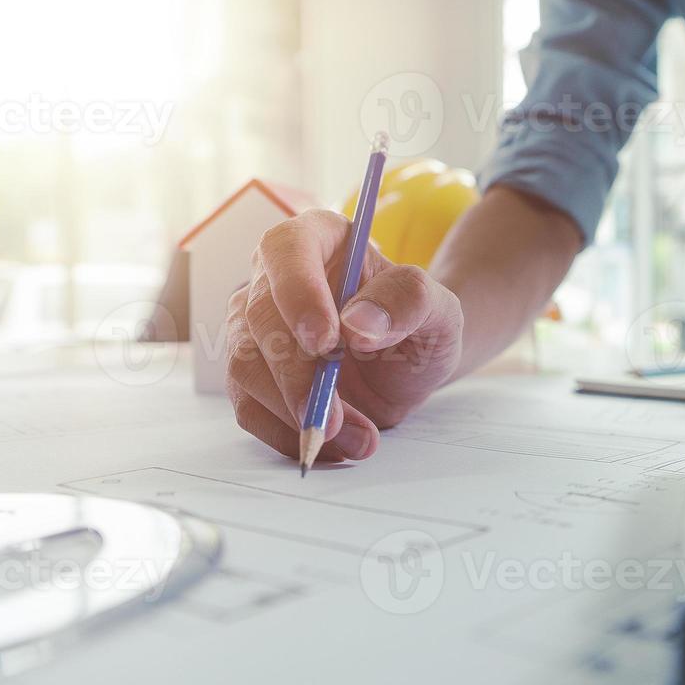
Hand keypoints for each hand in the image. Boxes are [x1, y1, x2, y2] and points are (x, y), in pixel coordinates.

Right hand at [226, 210, 463, 463]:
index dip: (298, 292)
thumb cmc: (418, 323)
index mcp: (317, 238)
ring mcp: (254, 327)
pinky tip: (333, 446)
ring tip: (359, 439)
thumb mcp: (438, 309)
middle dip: (297, 376)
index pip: (286, 249)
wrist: (409, 366)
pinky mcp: (252, 374)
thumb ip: (409, 301)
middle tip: (334, 417)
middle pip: (259, 318)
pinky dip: (287, 435)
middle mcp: (274, 277)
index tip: (325, 341)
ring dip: (295, 412)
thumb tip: (357, 324)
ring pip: (246, 366)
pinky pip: (248, 407)